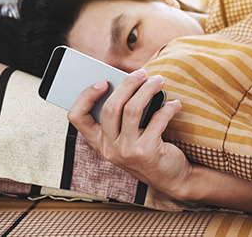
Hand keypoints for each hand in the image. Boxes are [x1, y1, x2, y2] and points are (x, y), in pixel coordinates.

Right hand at [67, 69, 192, 198]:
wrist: (172, 178)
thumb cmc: (149, 148)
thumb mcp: (129, 135)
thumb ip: (123, 114)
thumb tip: (130, 80)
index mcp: (98, 141)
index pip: (76, 117)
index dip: (85, 95)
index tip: (103, 81)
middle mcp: (108, 148)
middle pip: (110, 107)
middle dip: (127, 84)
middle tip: (143, 73)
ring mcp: (126, 152)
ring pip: (132, 109)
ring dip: (148, 90)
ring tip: (159, 81)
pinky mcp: (146, 152)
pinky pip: (157, 119)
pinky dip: (168, 108)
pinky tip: (176, 104)